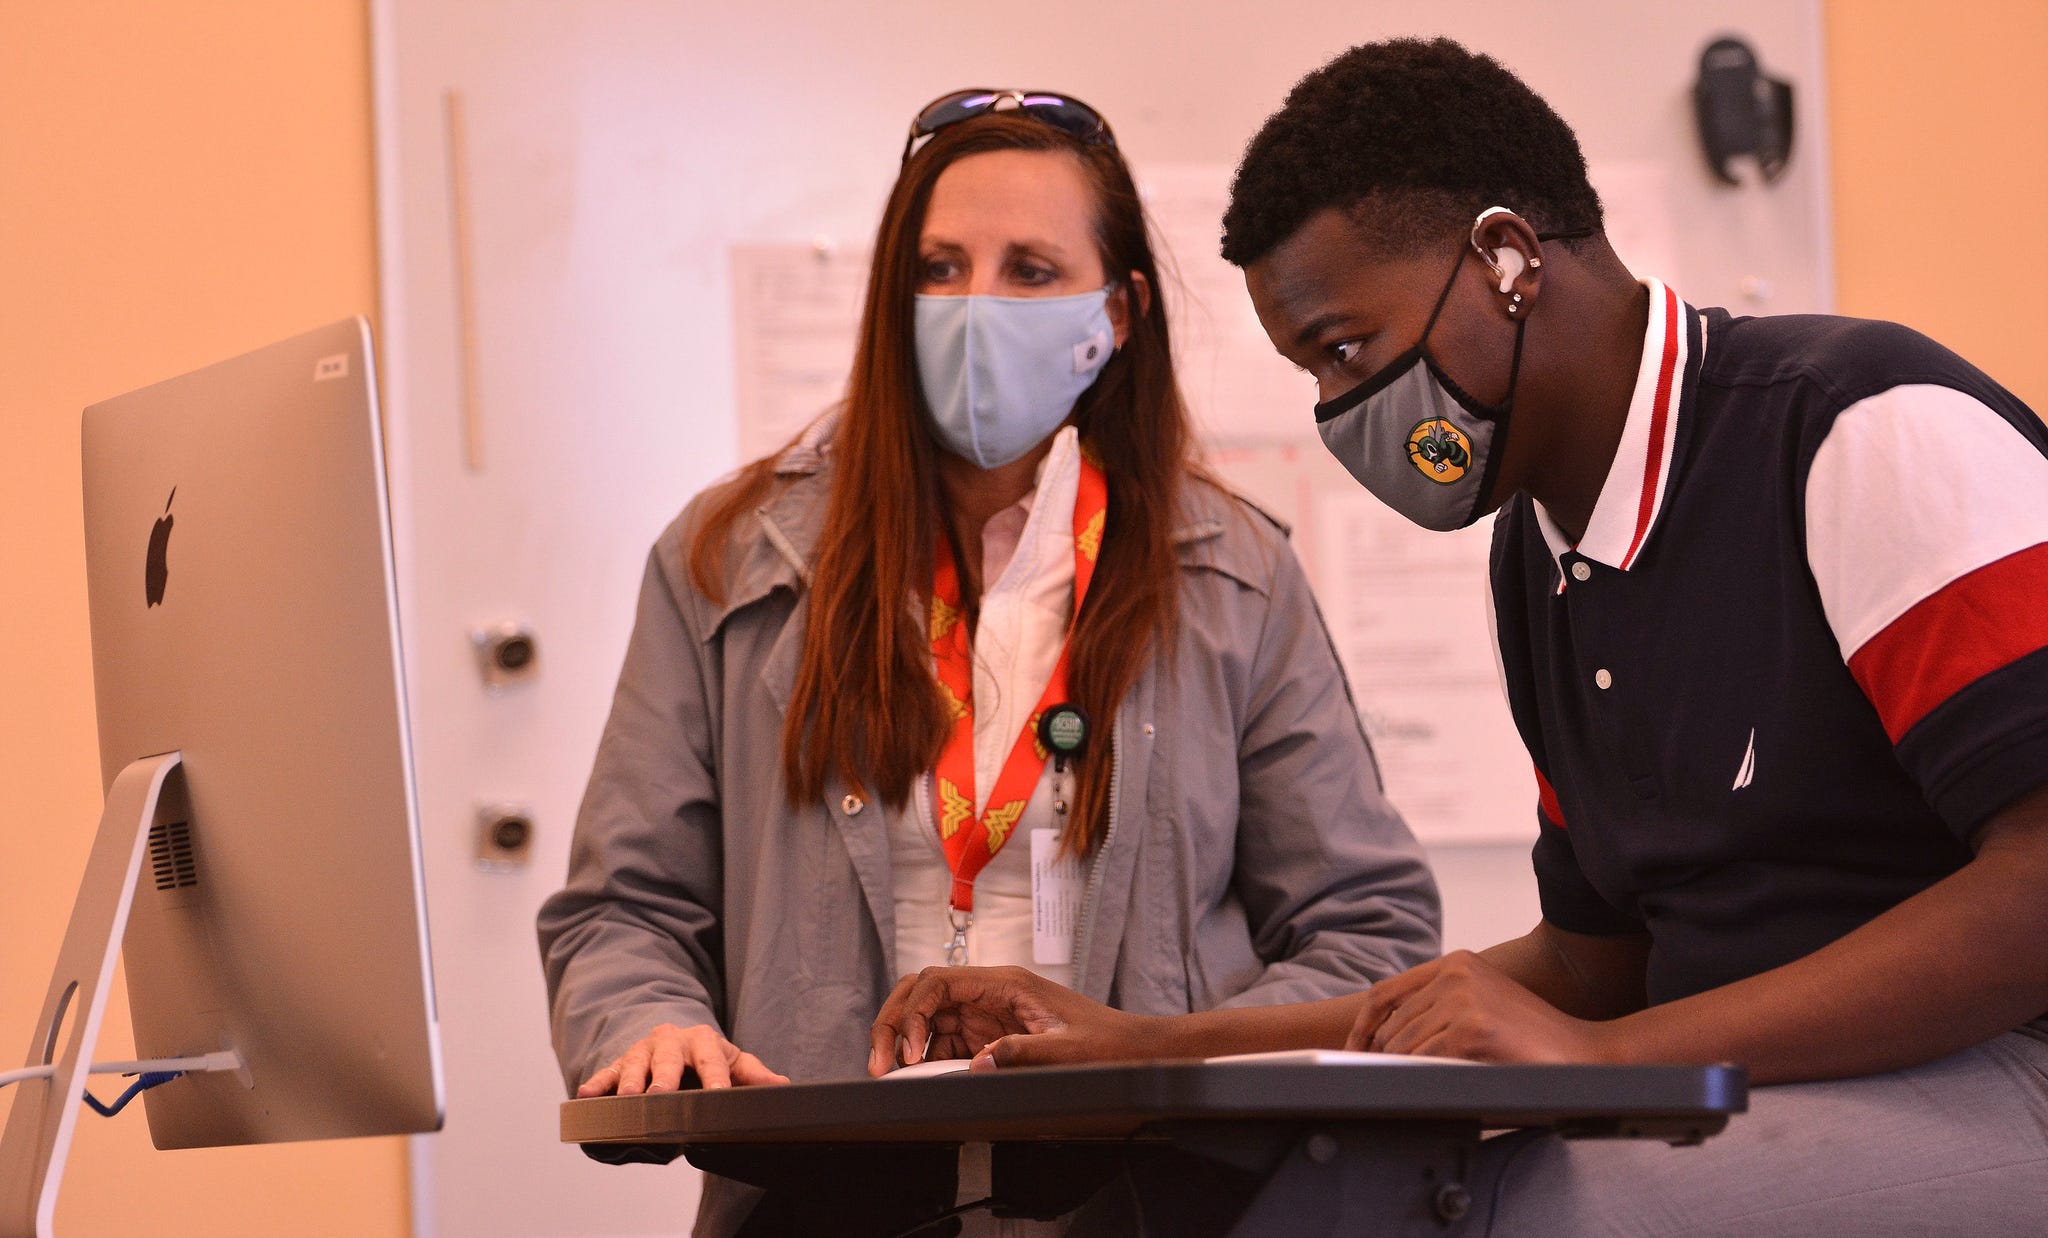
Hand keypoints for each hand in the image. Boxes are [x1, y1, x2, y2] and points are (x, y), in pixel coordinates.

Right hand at [576, 1023, 789, 1096]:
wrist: (675, 1039)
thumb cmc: (708, 1057)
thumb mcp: (733, 1062)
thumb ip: (755, 1076)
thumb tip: (785, 1088)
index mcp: (703, 1041)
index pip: (712, 1061)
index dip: (715, 1078)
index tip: (718, 1095)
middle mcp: (671, 1042)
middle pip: (668, 1059)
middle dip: (665, 1077)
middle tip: (661, 1094)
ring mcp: (644, 1051)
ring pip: (635, 1065)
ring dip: (628, 1082)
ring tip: (624, 1099)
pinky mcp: (621, 1063)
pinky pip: (607, 1072)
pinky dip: (597, 1083)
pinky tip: (585, 1095)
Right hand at [868, 965, 1148, 1075]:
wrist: (1131, 1050)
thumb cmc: (1106, 1044)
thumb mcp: (1066, 1050)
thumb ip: (1022, 1053)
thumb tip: (977, 1063)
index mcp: (1005, 984)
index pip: (939, 982)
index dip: (914, 1014)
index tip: (910, 1053)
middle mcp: (990, 993)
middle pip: (922, 993)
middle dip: (894, 1022)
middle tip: (879, 1063)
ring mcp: (988, 1014)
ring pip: (928, 1017)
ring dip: (905, 1042)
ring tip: (889, 1074)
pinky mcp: (991, 1036)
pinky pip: (945, 1041)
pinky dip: (925, 1058)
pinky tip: (917, 1078)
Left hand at [1346, 951, 1618, 1063]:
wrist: (1585, 1054)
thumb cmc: (1530, 1040)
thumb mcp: (1479, 1005)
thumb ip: (1438, 1009)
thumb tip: (1383, 1040)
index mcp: (1455, 962)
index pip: (1386, 992)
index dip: (1363, 1026)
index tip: (1352, 1052)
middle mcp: (1455, 972)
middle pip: (1392, 1023)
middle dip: (1379, 1057)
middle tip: (1375, 1082)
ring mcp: (1463, 998)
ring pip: (1405, 1044)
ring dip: (1401, 1071)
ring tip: (1411, 1088)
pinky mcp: (1472, 1028)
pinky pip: (1425, 1060)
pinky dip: (1418, 1077)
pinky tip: (1427, 1088)